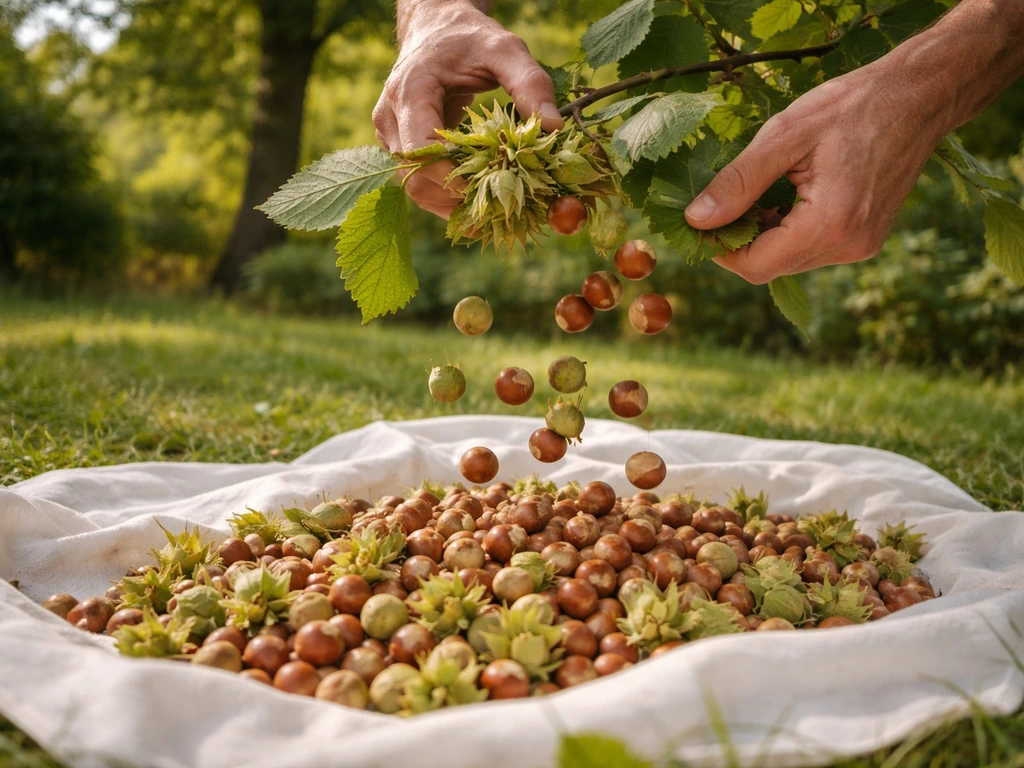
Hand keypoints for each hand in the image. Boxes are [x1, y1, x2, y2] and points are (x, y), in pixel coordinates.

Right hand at [373, 0, 563, 218]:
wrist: (437, 29)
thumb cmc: (469, 38)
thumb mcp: (505, 49)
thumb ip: (530, 83)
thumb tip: (553, 127)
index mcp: (410, 90)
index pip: (420, 148)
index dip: (452, 175)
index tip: (492, 187)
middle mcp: (390, 116)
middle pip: (414, 175)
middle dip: (454, 197)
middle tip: (498, 211)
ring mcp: (389, 134)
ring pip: (413, 185)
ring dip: (449, 203)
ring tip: (490, 214)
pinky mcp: (398, 146)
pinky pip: (418, 180)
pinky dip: (445, 196)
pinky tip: (476, 203)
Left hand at [684, 58, 952, 283]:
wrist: (919, 96)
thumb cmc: (851, 106)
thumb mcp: (783, 136)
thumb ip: (738, 182)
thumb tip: (696, 219)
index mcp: (829, 225)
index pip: (755, 266)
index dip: (720, 250)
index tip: (697, 223)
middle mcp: (848, 247)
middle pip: (770, 268)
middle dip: (739, 243)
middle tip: (718, 205)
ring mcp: (861, 246)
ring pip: (789, 260)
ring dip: (763, 237)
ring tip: (754, 194)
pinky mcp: (865, 239)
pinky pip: (811, 249)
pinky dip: (788, 232)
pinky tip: (782, 198)